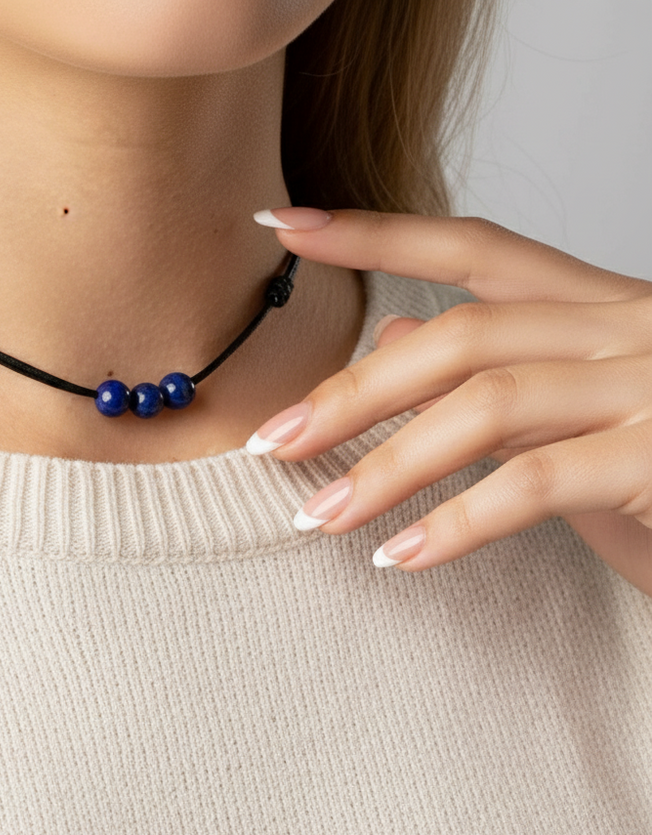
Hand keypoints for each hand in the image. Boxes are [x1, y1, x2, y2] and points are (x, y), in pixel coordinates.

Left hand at [249, 208, 651, 596]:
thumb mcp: (574, 416)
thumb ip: (495, 373)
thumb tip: (399, 330)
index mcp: (599, 308)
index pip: (473, 248)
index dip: (375, 230)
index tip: (284, 224)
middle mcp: (628, 327)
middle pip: (461, 335)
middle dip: (353, 390)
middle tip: (272, 443)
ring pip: (487, 404)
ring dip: (386, 468)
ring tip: (315, 518)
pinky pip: (536, 482)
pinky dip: (457, 522)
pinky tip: (400, 557)